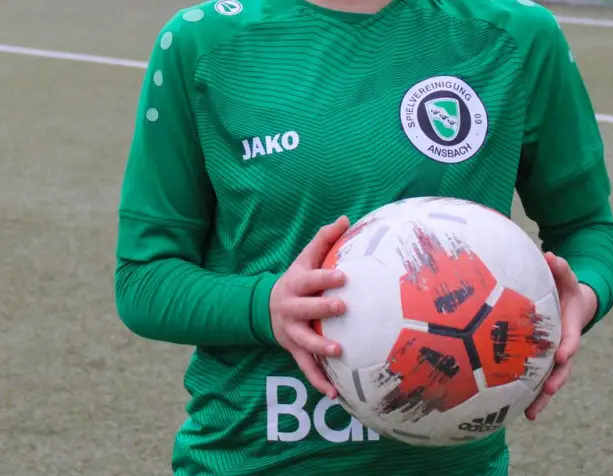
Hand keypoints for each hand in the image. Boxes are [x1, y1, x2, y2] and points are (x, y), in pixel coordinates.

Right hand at [269, 215, 350, 397]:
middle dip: (322, 309)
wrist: (266, 307)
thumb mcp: (305, 259)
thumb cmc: (297, 280)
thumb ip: (324, 240)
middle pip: (305, 310)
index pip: (309, 280)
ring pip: (304, 342)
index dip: (324, 278)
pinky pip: (306, 368)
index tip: (343, 276)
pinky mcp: (294, 351)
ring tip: (338, 352)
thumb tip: (346, 218)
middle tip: (342, 308)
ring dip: (319, 348)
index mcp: (294, 285)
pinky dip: (319, 382)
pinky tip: (335, 394)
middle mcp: (290, 310)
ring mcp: (291, 333)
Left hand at [526, 251, 597, 420]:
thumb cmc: (565, 289)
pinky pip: (535, 382)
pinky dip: (528, 396)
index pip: (571, 338)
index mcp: (569, 327)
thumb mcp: (566, 277)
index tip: (563, 355)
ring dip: (542, 397)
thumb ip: (561, 268)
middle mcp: (563, 347)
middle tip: (549, 390)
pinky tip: (516, 412)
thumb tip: (551, 255)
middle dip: (556, 380)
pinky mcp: (541, 364)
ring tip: (531, 414)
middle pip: (563, 368)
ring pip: (549, 381)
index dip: (568, 347)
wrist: (571, 305)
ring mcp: (553, 358)